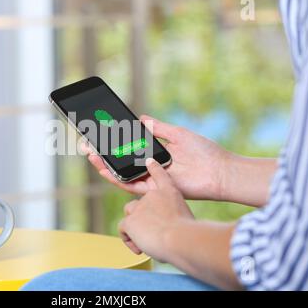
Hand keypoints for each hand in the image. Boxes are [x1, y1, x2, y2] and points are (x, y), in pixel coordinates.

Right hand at [83, 115, 229, 199]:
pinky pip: (131, 185)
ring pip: (122, 175)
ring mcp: (152, 178)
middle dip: (104, 155)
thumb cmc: (203, 152)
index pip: (130, 148)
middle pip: (122, 162)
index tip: (101, 134)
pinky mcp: (154, 188)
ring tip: (91, 156)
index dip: (114, 144)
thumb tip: (141, 119)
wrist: (219, 171)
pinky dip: (117, 178)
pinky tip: (105, 170)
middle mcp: (151, 167)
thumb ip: (158, 128)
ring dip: (105, 167)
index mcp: (156, 154)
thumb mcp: (177, 134)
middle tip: (88, 146)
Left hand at [119, 158, 193, 261]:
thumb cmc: (189, 235)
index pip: (160, 174)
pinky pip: (123, 230)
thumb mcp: (186, 220)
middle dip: (142, 219)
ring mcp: (140, 206)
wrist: (180, 239)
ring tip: (148, 241)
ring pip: (130, 216)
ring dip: (136, 229)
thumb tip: (168, 230)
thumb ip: (175, 219)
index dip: (153, 167)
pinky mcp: (130, 220)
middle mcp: (153, 196)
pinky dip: (129, 240)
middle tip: (154, 234)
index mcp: (170, 193)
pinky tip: (140, 248)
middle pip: (139, 204)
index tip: (148, 161)